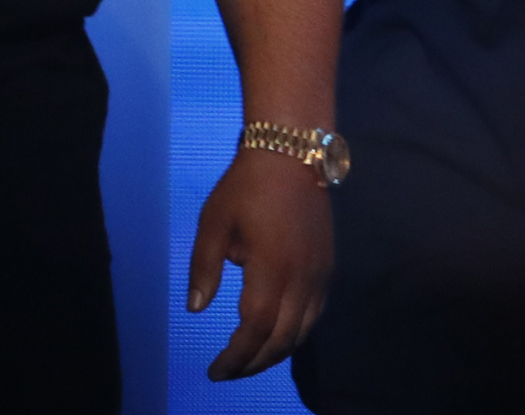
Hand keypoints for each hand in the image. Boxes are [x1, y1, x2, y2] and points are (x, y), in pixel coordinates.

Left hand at [184, 148, 334, 380]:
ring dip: (276, 353)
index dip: (235, 356)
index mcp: (271, 267)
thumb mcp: (213, 223)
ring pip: (303, 331)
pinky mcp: (328, 267)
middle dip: (254, 363)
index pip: (255, 329)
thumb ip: (204, 269)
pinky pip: (315, 314)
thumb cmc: (246, 186)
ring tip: (250, 360)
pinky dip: (296, 334)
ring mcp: (320, 273)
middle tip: (228, 371)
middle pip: (282, 339)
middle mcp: (302, 277)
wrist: (292, 153)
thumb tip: (196, 309)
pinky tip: (277, 335)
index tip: (214, 370)